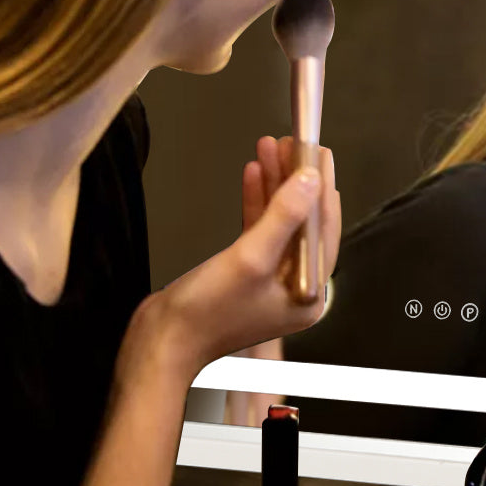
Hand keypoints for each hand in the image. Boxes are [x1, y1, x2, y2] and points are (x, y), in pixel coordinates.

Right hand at [152, 137, 340, 378]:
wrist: (160, 343)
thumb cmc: (205, 313)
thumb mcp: (250, 257)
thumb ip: (284, 216)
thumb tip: (311, 181)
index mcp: (309, 293)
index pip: (325, 229)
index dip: (322, 187)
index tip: (319, 153)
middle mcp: (296, 287)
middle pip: (304, 222)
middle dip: (298, 180)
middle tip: (295, 142)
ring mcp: (272, 280)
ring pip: (282, 220)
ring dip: (276, 184)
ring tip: (270, 147)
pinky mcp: (247, 271)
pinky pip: (260, 229)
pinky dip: (257, 201)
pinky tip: (254, 172)